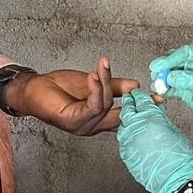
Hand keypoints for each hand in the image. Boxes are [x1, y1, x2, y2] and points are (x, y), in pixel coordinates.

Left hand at [0, 58, 138, 134]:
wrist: (34, 88)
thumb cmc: (58, 88)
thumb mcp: (94, 84)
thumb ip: (115, 86)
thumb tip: (136, 85)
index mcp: (100, 119)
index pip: (126, 115)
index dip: (142, 107)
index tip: (158, 98)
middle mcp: (94, 126)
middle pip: (122, 116)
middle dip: (136, 103)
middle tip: (147, 92)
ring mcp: (84, 126)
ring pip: (106, 106)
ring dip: (106, 83)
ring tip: (101, 67)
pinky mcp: (74, 121)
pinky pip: (94, 106)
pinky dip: (96, 89)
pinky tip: (94, 76)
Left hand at [117, 89, 192, 192]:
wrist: (174, 179)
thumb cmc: (179, 157)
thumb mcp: (174, 129)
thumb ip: (161, 117)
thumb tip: (156, 109)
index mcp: (150, 118)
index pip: (141, 99)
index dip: (140, 95)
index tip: (140, 94)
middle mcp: (136, 127)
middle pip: (128, 109)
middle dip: (130, 103)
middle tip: (133, 100)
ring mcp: (128, 141)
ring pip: (123, 124)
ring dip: (128, 119)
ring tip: (135, 120)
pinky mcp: (125, 153)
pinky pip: (123, 139)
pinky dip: (128, 134)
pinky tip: (135, 136)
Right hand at [150, 45, 192, 141]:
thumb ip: (189, 79)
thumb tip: (169, 77)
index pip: (184, 53)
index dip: (170, 58)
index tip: (159, 66)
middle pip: (173, 62)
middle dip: (163, 68)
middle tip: (155, 75)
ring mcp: (190, 79)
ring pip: (170, 75)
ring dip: (162, 79)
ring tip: (157, 86)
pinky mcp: (186, 92)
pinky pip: (171, 88)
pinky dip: (164, 90)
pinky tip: (160, 93)